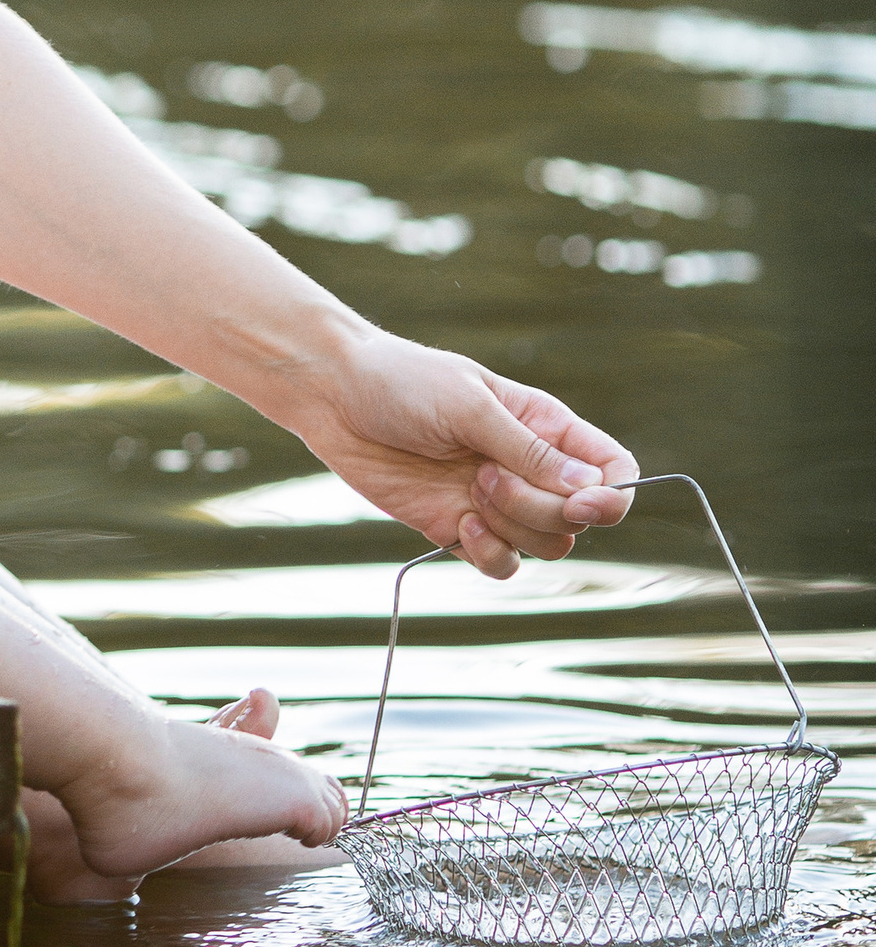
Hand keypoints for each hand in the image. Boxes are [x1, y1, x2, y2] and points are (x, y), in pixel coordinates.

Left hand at [286, 325, 636, 577]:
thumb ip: (528, 449)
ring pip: (546, 545)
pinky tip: (455, 525)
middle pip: (578, 518)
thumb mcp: (469, 405)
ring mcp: (495, 501)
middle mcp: (529, 467)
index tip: (580, 502)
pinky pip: (502, 563)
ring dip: (512, 528)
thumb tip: (589, 487)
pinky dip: (488, 554)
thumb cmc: (402, 382)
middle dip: (540, 508)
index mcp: (545, 426)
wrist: (334, 397)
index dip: (612, 496)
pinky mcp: (459, 527)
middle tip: (484, 475)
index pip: (612, 469)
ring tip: (467, 492)